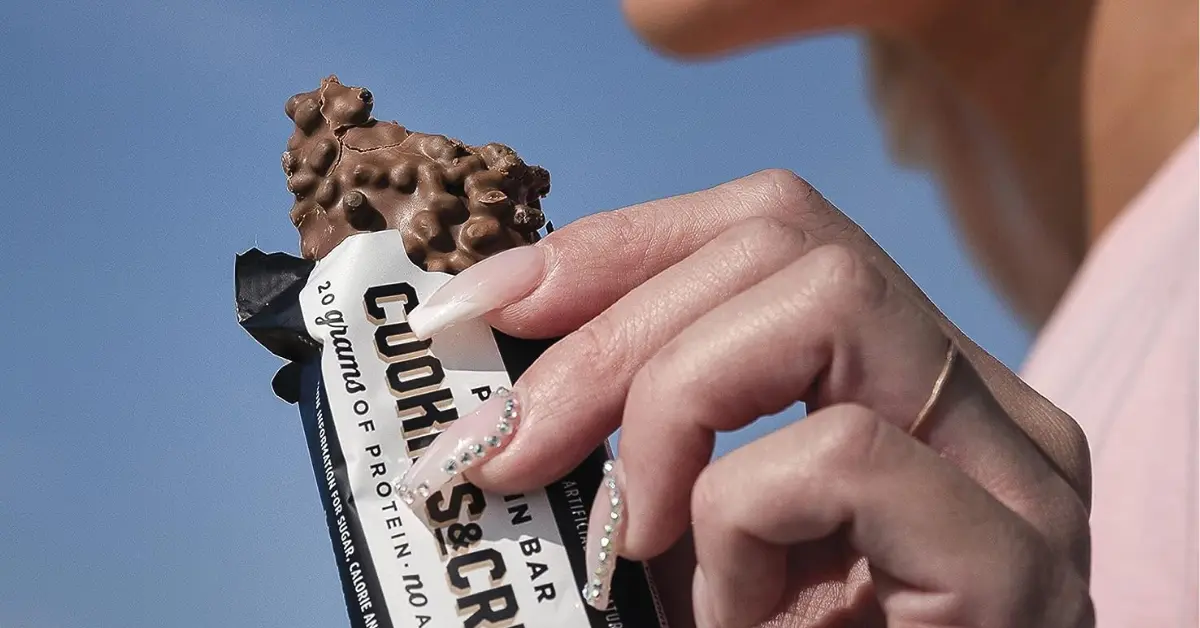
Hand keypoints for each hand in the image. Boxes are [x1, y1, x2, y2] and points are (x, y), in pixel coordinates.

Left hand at [396, 170, 1092, 626]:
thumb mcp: (675, 532)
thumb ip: (622, 432)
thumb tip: (491, 337)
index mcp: (903, 384)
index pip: (768, 230)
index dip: (617, 246)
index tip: (487, 304)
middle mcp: (976, 405)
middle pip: (788, 235)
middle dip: (612, 326)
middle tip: (507, 444)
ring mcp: (1012, 473)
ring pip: (826, 297)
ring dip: (673, 407)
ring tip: (636, 537)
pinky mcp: (1012, 563)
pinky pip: (844, 452)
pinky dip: (738, 523)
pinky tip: (737, 614)